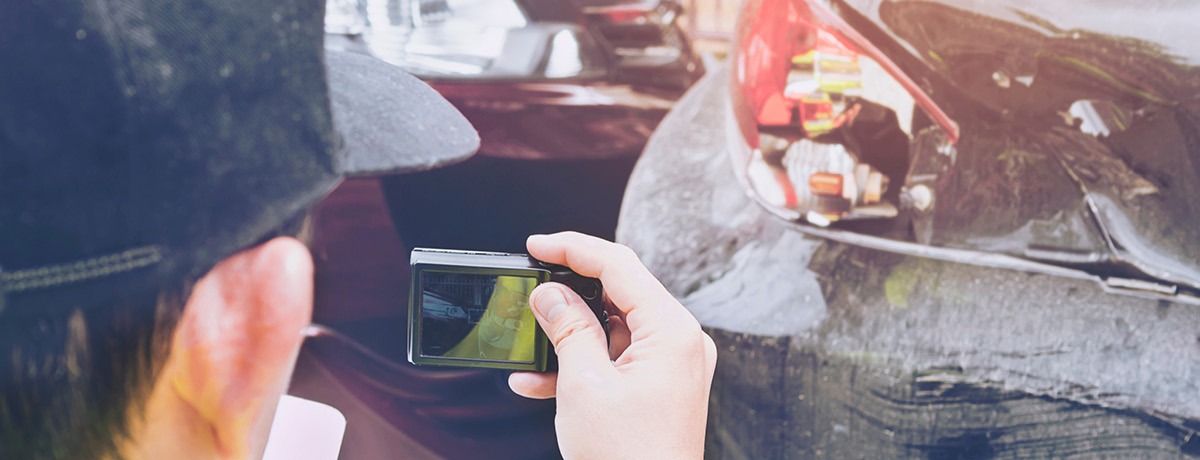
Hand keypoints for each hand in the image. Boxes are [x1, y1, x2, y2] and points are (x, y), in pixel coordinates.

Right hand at [509, 232, 716, 459]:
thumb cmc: (628, 459)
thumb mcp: (584, 385)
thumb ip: (567, 329)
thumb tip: (550, 294)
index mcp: (672, 331)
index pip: (620, 265)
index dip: (573, 247)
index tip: (535, 244)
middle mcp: (680, 342)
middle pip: (618, 293)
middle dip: (568, 294)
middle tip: (529, 292)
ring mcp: (672, 365)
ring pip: (612, 328)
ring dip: (568, 336)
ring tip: (528, 346)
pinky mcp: (660, 387)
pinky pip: (617, 359)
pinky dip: (581, 364)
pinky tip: (537, 381)